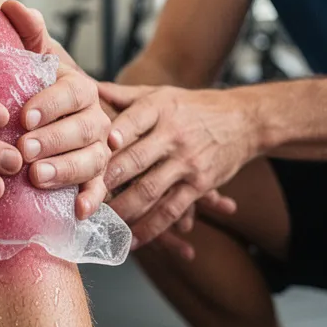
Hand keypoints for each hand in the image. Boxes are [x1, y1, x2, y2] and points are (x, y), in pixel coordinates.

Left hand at [0, 0, 110, 220]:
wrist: (51, 118)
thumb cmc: (39, 87)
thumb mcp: (36, 58)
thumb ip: (27, 33)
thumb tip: (12, 6)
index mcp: (80, 87)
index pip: (70, 92)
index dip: (49, 104)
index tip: (22, 116)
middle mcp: (96, 117)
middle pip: (82, 129)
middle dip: (52, 141)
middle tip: (22, 151)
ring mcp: (101, 148)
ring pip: (94, 160)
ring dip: (67, 170)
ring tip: (37, 179)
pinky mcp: (100, 176)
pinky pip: (103, 187)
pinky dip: (92, 198)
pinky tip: (77, 210)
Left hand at [98, 82, 253, 246]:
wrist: (244, 121)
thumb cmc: (192, 106)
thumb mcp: (160, 93)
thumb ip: (123, 95)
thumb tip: (86, 86)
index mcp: (159, 108)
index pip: (129, 123)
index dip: (109, 138)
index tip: (88, 153)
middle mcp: (173, 135)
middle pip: (134, 160)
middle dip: (105, 183)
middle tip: (81, 201)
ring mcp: (188, 162)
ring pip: (150, 191)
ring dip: (123, 210)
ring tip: (99, 224)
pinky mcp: (200, 185)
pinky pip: (172, 211)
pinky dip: (151, 228)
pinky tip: (131, 240)